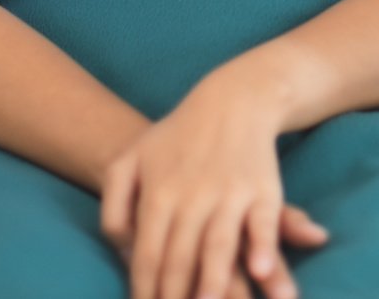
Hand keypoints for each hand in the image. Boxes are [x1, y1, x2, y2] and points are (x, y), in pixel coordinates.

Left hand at [100, 74, 326, 298]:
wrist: (232, 99)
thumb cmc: (177, 137)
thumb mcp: (132, 160)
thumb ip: (115, 206)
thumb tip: (121, 250)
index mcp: (158, 193)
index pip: (147, 255)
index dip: (144, 290)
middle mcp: (192, 196)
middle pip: (179, 259)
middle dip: (175, 297)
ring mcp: (229, 193)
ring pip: (218, 245)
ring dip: (213, 283)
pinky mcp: (263, 188)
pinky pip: (263, 222)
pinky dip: (263, 246)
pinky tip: (260, 270)